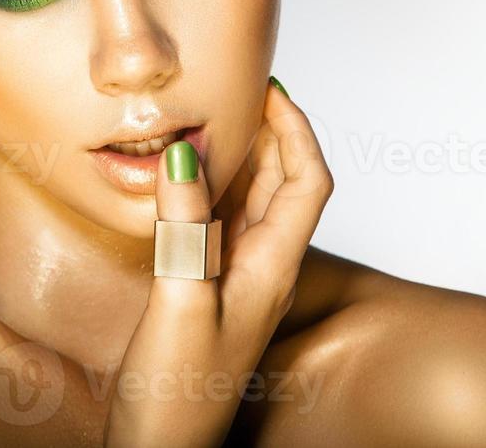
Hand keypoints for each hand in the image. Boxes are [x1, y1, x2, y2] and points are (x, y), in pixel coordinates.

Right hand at [103, 78, 333, 447]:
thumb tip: (185, 154)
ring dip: (246, 153)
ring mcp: (238, 276)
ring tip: (220, 115)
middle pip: (286, 182)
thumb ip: (186, 229)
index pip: (308, 182)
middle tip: (244, 89)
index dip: (298, 131)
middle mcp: (263, 267)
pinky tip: (189, 173)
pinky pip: (223, 218)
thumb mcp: (181, 303)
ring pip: (255, 198)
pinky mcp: (210, 284)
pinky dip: (215, 184)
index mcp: (271, 268)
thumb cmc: (178, 396)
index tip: (271, 90)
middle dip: (274, 130)